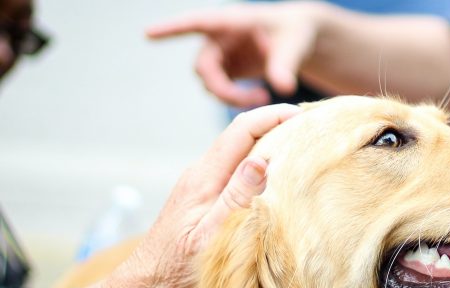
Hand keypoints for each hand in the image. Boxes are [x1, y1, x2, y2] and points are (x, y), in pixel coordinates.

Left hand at [103, 104, 300, 287]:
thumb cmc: (176, 273)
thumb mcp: (210, 237)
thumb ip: (235, 199)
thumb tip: (261, 160)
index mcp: (203, 178)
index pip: (241, 130)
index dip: (273, 116)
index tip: (305, 115)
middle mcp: (201, 174)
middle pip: (242, 136)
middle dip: (277, 125)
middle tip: (314, 128)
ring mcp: (201, 186)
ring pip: (240, 153)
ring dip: (270, 145)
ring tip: (303, 148)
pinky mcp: (204, 200)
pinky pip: (236, 172)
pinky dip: (261, 165)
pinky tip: (279, 178)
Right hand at [147, 2, 327, 106]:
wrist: (299, 39)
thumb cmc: (296, 32)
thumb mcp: (295, 45)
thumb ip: (286, 65)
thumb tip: (284, 89)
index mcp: (230, 22)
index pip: (197, 23)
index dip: (172, 29)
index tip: (148, 33)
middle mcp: (218, 38)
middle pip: (204, 67)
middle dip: (223, 89)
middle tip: (256, 100)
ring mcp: (220, 55)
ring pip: (209, 82)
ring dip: (231, 95)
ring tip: (263, 97)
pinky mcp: (226, 70)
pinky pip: (220, 89)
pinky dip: (236, 98)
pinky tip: (259, 97)